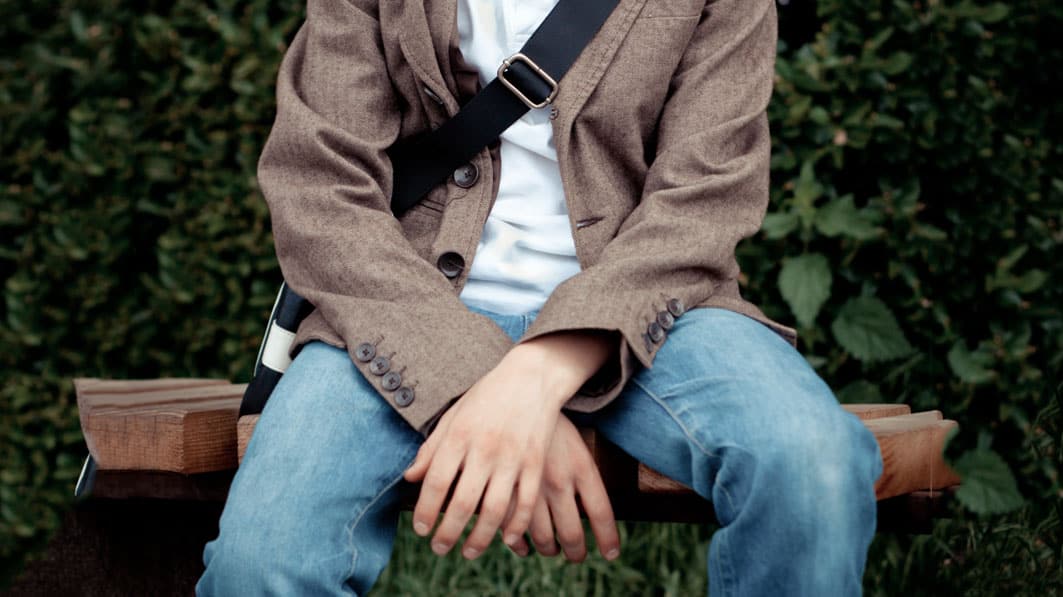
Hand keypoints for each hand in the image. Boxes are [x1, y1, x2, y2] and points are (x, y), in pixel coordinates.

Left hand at [402, 329, 614, 559]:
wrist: (532, 376)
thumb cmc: (487, 396)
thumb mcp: (453, 415)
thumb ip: (432, 448)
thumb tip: (410, 478)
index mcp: (459, 435)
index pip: (436, 482)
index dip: (426, 510)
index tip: (421, 529)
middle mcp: (484, 448)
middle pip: (463, 502)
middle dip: (448, 533)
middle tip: (438, 549)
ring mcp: (513, 457)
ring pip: (495, 509)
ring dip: (480, 537)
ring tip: (468, 552)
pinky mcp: (535, 462)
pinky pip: (525, 502)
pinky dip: (516, 525)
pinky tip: (507, 539)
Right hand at [504, 415, 619, 561]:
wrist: (515, 393)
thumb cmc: (549, 423)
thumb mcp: (577, 446)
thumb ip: (587, 481)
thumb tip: (598, 515)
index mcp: (581, 467)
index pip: (602, 514)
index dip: (608, 539)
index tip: (611, 554)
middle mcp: (559, 481)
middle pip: (572, 534)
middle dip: (576, 552)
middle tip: (576, 556)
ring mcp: (531, 486)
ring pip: (544, 538)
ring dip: (549, 549)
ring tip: (552, 549)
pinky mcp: (505, 487)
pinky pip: (514, 531)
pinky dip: (520, 545)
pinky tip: (524, 545)